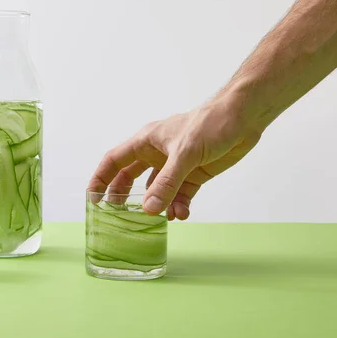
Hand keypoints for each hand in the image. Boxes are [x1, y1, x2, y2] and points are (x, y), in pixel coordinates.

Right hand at [88, 96, 261, 219]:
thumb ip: (166, 183)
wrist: (244, 117)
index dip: (100, 178)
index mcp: (146, 141)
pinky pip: (180, 195)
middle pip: (130, 178)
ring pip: (157, 190)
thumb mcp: (184, 154)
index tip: (92, 198)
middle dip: (124, 197)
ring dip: (158, 205)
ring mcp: (175, 165)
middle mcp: (156, 153)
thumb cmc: (210, 123)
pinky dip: (179, 206)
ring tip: (161, 220)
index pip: (114, 160)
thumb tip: (149, 209)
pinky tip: (182, 214)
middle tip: (118, 216)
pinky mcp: (194, 174)